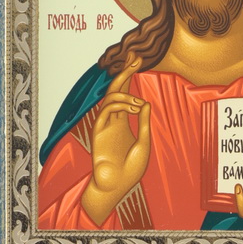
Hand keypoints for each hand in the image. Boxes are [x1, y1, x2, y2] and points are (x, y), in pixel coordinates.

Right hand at [82, 55, 150, 224]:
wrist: (116, 187)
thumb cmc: (130, 170)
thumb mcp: (143, 143)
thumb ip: (143, 123)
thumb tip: (144, 102)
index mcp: (123, 121)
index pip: (125, 92)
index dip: (130, 76)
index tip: (138, 60)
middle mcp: (113, 119)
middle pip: (116, 88)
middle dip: (124, 71)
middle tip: (134, 55)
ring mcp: (105, 124)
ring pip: (110, 96)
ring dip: (125, 92)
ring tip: (137, 102)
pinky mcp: (98, 131)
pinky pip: (106, 109)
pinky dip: (120, 104)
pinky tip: (133, 107)